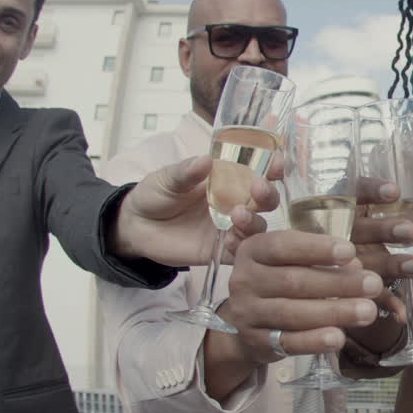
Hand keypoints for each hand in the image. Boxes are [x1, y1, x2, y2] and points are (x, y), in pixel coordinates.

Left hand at [110, 155, 279, 265]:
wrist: (136, 227)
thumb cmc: (154, 195)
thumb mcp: (166, 179)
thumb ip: (185, 172)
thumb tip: (205, 160)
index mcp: (226, 179)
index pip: (257, 171)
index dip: (272, 166)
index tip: (277, 163)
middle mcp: (235, 202)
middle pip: (265, 200)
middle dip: (267, 194)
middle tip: (257, 189)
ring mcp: (230, 228)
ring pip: (258, 227)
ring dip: (254, 221)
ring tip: (236, 216)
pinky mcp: (222, 250)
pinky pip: (242, 252)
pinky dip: (242, 247)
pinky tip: (229, 241)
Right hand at [220, 231, 381, 363]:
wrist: (247, 321)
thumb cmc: (279, 278)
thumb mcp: (290, 259)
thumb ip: (319, 257)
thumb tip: (355, 267)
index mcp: (253, 250)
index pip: (282, 246)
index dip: (317, 248)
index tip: (350, 251)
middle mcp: (245, 280)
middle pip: (293, 282)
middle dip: (338, 283)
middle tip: (374, 284)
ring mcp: (247, 313)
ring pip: (292, 313)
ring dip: (334, 312)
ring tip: (368, 311)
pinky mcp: (256, 342)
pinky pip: (287, 342)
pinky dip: (314, 341)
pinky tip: (339, 338)